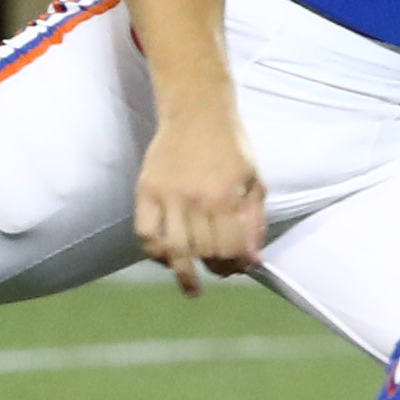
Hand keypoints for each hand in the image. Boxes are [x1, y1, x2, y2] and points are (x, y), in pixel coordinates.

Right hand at [135, 106, 266, 294]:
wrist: (198, 112)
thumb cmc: (232, 147)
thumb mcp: (254, 181)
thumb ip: (255, 221)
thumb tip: (253, 260)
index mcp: (225, 196)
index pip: (230, 248)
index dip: (237, 264)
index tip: (239, 267)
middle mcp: (195, 199)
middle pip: (203, 250)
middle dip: (216, 266)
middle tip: (220, 270)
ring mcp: (167, 195)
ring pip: (173, 249)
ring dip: (184, 273)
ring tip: (192, 287)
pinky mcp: (146, 190)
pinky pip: (144, 233)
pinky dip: (154, 251)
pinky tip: (166, 259)